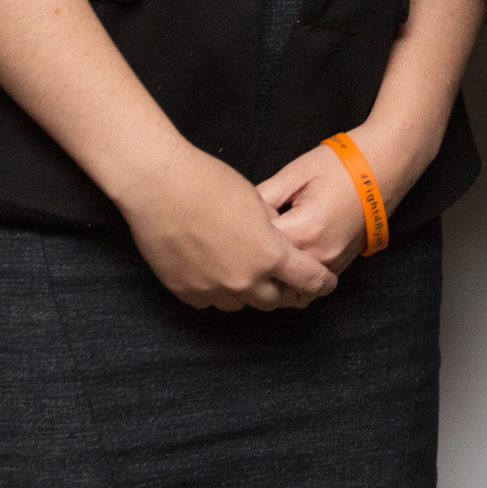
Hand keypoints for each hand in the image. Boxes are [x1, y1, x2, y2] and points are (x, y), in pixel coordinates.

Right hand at [111, 137, 339, 311]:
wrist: (160, 187)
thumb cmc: (209, 183)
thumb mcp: (256, 200)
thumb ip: (272, 228)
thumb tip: (276, 238)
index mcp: (269, 255)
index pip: (309, 280)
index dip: (322, 283)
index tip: (326, 283)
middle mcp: (244, 280)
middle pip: (274, 300)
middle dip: (282, 290)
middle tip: (281, 278)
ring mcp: (212, 289)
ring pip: (240, 304)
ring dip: (246, 291)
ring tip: (240, 269)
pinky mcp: (185, 292)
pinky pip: (209, 301)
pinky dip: (215, 290)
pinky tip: (210, 270)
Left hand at [256, 116, 433, 274]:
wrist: (384, 167)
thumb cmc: (340, 165)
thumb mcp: (295, 173)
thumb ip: (263, 196)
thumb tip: (238, 215)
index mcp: (306, 229)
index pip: (259, 248)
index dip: (245, 233)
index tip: (243, 219)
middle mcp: (320, 255)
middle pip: (273, 275)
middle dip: (256, 261)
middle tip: (248, 240)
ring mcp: (332, 264)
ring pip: (290, 289)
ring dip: (274, 277)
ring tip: (263, 254)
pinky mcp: (340, 265)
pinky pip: (309, 286)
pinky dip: (293, 280)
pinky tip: (284, 259)